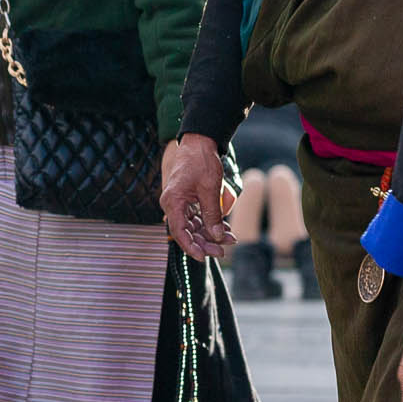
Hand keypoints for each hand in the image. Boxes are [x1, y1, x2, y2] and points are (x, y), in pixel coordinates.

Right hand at [161, 134, 236, 255]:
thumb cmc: (201, 162)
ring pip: (193, 227)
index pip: (179, 232)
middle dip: (205, 243)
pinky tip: (224, 229)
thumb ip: (212, 214)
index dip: (191, 247)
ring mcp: (179, 203)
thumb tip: (217, 236)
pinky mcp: (186, 200)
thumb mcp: (210, 189)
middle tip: (224, 251)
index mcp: (173, 202)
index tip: (204, 258)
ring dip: (210, 234)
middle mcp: (172, 205)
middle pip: (187, 232)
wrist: (199, 143)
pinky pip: (196, 218)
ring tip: (230, 239)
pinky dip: (209, 224)